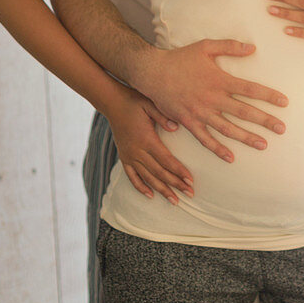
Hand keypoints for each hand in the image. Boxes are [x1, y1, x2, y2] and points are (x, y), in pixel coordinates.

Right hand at [107, 86, 193, 202]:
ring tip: (174, 201)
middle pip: (159, 172)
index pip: (166, 160)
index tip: (191, 181)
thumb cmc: (134, 101)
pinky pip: (131, 176)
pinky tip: (150, 196)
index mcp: (146, 139)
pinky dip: (140, 187)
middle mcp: (137, 151)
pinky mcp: (124, 156)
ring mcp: (129, 155)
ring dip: (162, 190)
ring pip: (147, 178)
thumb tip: (176, 128)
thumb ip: (163, 116)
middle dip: (175, 184)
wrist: (113, 103)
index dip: (179, 171)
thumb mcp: (150, 104)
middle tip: (190, 194)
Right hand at [139, 39, 287, 162]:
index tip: (284, 103)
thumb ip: (230, 46)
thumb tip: (252, 48)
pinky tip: (231, 157)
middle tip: (282, 129)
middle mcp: (213, 98)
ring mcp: (201, 113)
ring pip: (228, 129)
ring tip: (263, 144)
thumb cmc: (180, 58)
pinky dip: (218, 149)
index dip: (268, 96)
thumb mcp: (205, 46)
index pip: (250, 89)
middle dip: (264, 121)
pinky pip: (206, 139)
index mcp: (219, 79)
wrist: (152, 72)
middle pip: (243, 112)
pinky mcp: (189, 122)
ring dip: (246, 137)